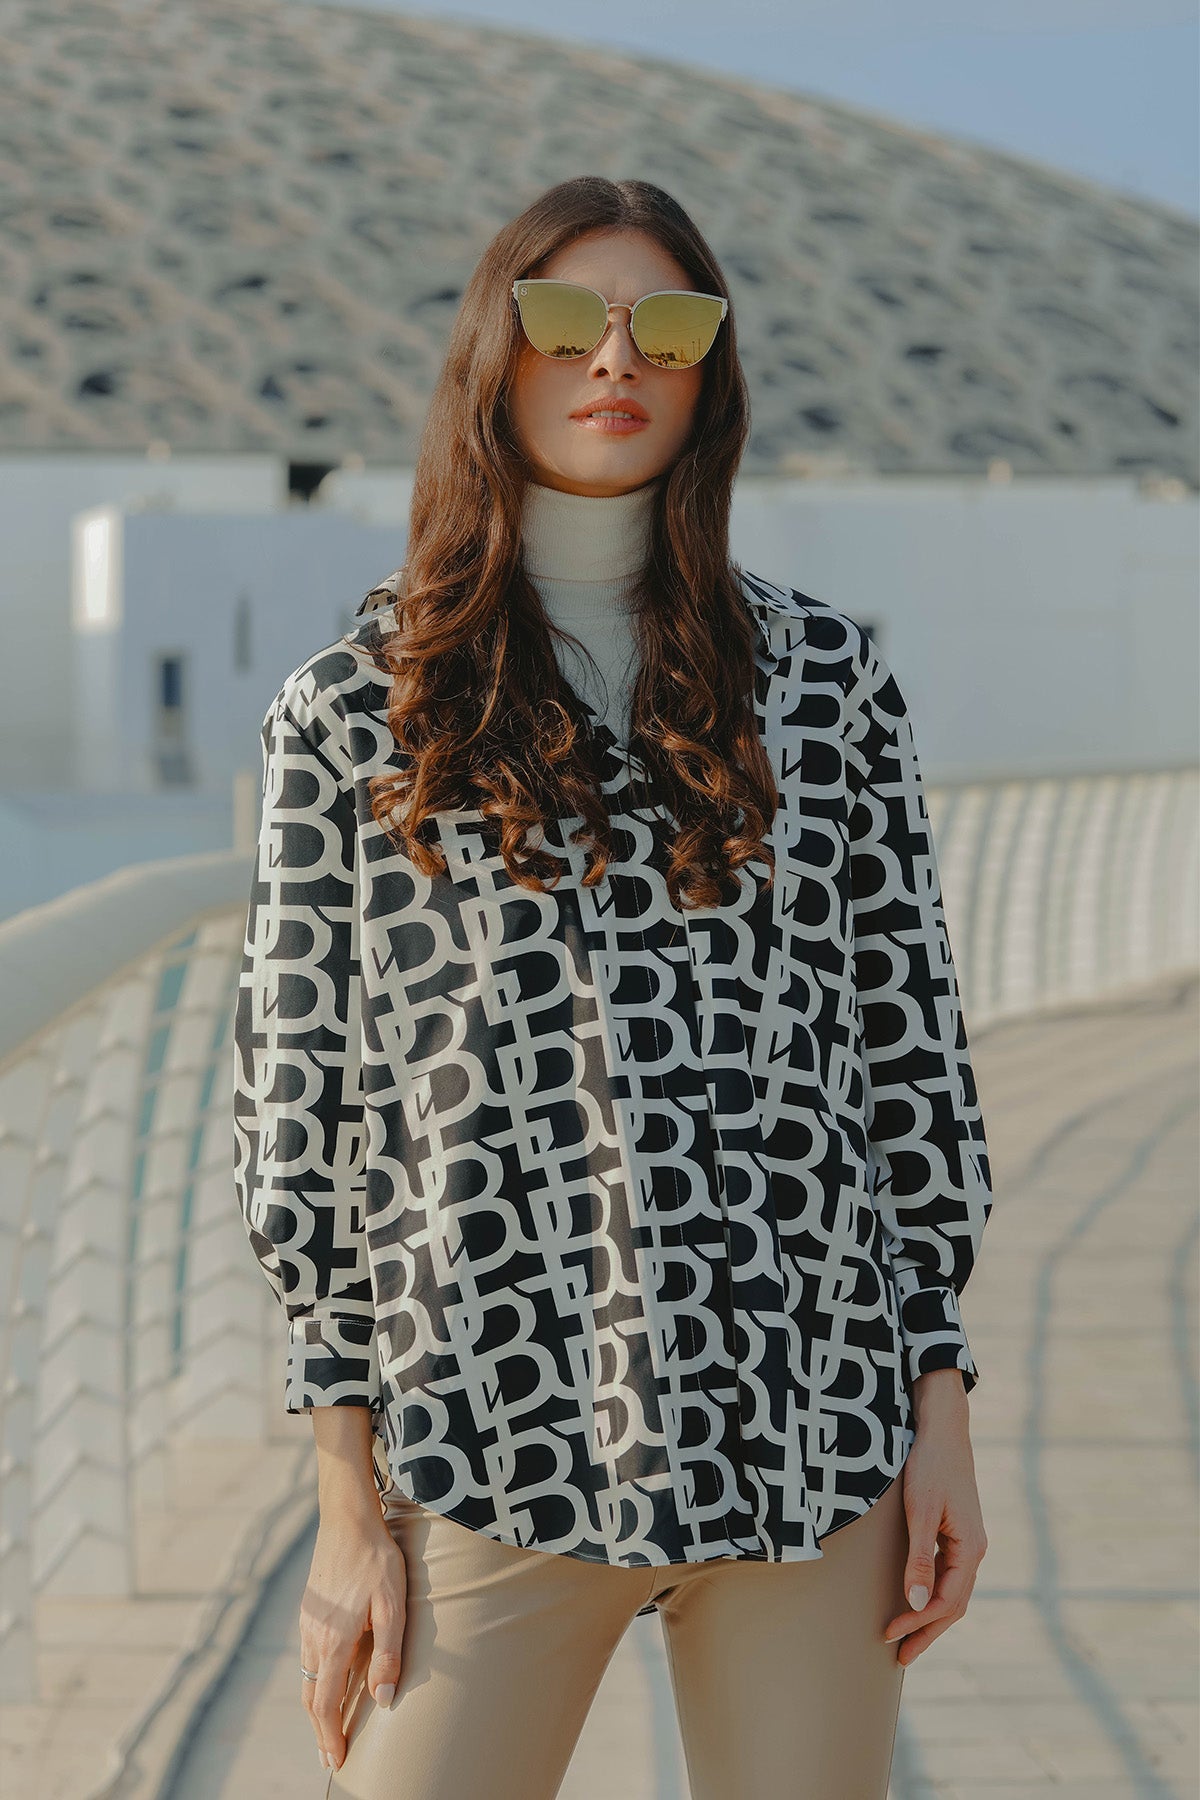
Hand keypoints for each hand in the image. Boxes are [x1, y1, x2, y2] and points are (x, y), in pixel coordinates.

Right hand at [300, 1512, 406, 1774]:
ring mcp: (308, 1623)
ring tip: (329, 1725)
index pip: (325, 1704)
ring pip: (307, 1676)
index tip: (336, 1761)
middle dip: (320, 1730)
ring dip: (317, 1705)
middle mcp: (313, 1637)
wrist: (347, 1520)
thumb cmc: (376, 1560)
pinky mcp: (310, 1611)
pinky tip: (329, 1678)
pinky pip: (308, 1655)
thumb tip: (382, 1701)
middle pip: (310, 1697)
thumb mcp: (392, 1605)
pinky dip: (316, 1679)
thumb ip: (388, 1655)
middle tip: (329, 1756)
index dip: (330, 1736)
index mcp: (332, 1642)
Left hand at [883, 1369, 987, 1665]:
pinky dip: (932, 1593)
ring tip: (907, 1637)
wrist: (943, 1429)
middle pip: (954, 1604)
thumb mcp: (920, 1513)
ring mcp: (968, 1541)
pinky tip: (917, 1599)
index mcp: (970, 1549)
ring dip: (930, 1616)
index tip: (891, 1635)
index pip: (947, 1602)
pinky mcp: (958, 1532)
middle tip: (901, 1658)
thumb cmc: (929, 1467)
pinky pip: (948, 1573)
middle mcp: (975, 1550)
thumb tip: (918, 1603)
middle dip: (927, 1632)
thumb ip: (919, 1559)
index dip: (919, 1622)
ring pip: (952, 1591)